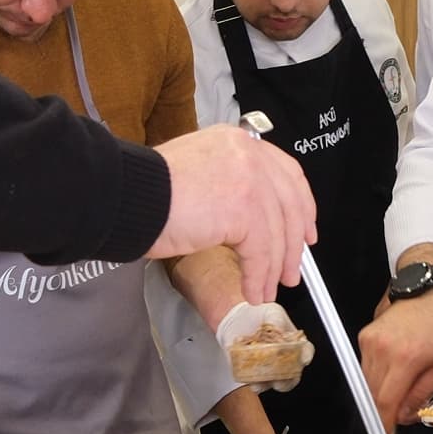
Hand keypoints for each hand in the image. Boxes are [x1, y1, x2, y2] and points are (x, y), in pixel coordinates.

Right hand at [150, 125, 318, 305]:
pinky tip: (253, 290)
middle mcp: (247, 154)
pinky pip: (261, 251)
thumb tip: (250, 223)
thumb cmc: (147, 191)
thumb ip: (228, 186)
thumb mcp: (197, 175)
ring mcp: (249, 178)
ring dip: (273, 268)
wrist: (127, 196)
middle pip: (290, 203)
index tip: (305, 231)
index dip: (301, 206)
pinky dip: (258, 276)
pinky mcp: (244, 207)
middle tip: (292, 270)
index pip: (286, 172)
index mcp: (236, 143)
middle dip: (293, 244)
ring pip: (276, 232)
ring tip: (266, 290)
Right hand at [357, 291, 432, 427]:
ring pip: (365, 382)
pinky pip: (364, 367)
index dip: (383, 422)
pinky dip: (375, 377)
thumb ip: (421, 394)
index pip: (385, 400)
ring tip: (396, 392)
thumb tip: (403, 416)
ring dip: (377, 394)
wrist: (427, 291)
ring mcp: (368, 342)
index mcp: (406, 358)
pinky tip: (391, 372)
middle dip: (381, 410)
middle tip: (394, 417)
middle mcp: (382, 349)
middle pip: (370, 394)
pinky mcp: (363, 336)